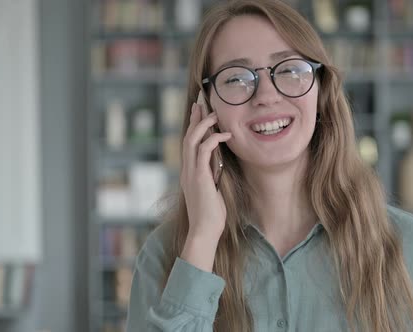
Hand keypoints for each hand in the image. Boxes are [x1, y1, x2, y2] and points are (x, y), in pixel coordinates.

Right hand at [180, 102, 231, 241]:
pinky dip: (214, 139)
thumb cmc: (212, 215)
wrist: (204, 230)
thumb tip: (219, 163)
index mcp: (189, 172)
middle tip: (201, 103)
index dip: (193, 126)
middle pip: (187, 136)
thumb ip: (212, 175)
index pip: (189, 144)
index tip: (199, 113)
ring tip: (215, 114)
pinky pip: (203, 151)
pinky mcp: (199, 177)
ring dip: (203, 124)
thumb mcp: (213, 189)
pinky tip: (226, 135)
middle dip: (194, 118)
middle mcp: (187, 170)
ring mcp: (190, 173)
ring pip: (192, 140)